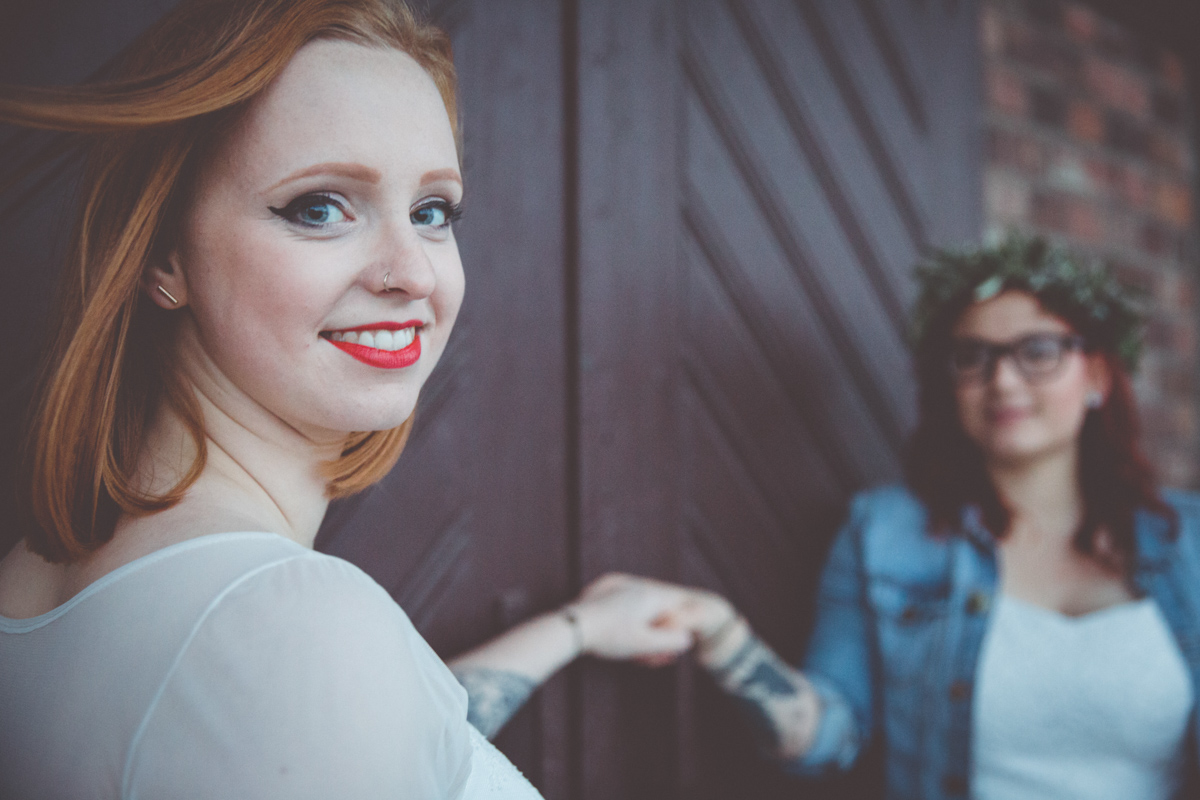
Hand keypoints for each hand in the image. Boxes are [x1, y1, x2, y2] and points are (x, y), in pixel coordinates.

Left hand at [566, 573, 735, 663]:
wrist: (572, 626)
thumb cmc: (611, 636)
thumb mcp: (646, 644)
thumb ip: (672, 642)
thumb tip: (688, 639)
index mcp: (650, 595)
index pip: (676, 609)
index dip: (677, 631)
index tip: (669, 651)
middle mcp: (637, 587)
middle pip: (658, 614)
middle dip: (658, 638)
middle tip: (654, 660)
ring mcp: (619, 589)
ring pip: (641, 614)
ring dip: (643, 635)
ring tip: (637, 656)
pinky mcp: (603, 594)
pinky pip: (625, 611)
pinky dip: (628, 627)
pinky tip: (621, 644)